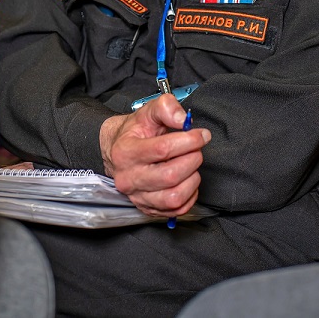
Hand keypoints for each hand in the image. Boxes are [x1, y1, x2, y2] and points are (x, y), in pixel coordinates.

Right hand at [99, 94, 210, 217]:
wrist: (117, 150)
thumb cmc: (134, 132)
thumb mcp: (146, 112)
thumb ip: (166, 107)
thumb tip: (183, 120)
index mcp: (126, 152)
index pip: (162, 149)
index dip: (188, 141)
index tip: (201, 135)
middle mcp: (129, 178)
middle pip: (170, 176)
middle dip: (192, 159)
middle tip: (196, 149)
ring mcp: (138, 197)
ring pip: (174, 197)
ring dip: (192, 179)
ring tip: (191, 164)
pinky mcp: (148, 209)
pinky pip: (176, 210)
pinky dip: (190, 196)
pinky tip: (187, 180)